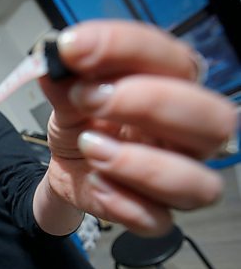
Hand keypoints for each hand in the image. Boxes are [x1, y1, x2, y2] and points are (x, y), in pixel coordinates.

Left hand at [39, 20, 236, 235]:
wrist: (65, 164)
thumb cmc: (82, 123)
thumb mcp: (67, 96)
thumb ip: (66, 80)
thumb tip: (54, 61)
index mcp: (172, 88)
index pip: (174, 59)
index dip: (126, 48)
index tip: (74, 49)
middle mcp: (186, 133)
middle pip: (213, 120)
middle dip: (150, 104)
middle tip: (90, 99)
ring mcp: (176, 176)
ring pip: (199, 183)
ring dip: (139, 163)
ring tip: (91, 148)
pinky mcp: (153, 212)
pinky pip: (158, 220)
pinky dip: (123, 204)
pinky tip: (95, 184)